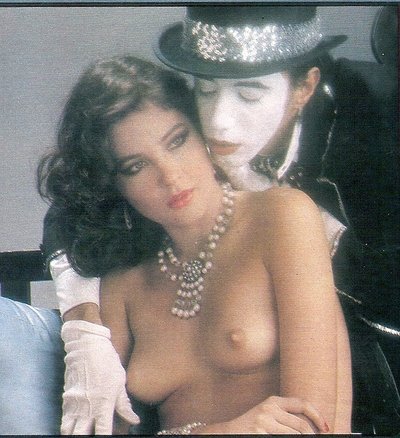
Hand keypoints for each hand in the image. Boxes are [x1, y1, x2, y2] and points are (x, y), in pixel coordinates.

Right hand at [61, 320, 139, 434]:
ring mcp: (74, 404)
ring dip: (74, 434)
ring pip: (67, 431)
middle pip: (80, 435)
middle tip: (93, 436)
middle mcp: (86, 407)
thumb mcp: (120, 381)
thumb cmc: (107, 362)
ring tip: (83, 433)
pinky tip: (75, 427)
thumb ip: (124, 405)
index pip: (103, 432)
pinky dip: (67, 427)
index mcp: (103, 404)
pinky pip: (64, 420)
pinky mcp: (65, 399)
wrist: (87, 345)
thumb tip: (134, 420)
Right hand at [217, 396, 328, 433]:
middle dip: (312, 437)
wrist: (226, 433)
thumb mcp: (267, 416)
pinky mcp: (259, 432)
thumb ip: (285, 417)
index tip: (326, 429)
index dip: (317, 416)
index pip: (302, 404)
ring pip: (294, 436)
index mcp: (273, 401)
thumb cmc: (251, 428)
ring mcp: (263, 421)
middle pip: (301, 426)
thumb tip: (312, 429)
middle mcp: (269, 408)